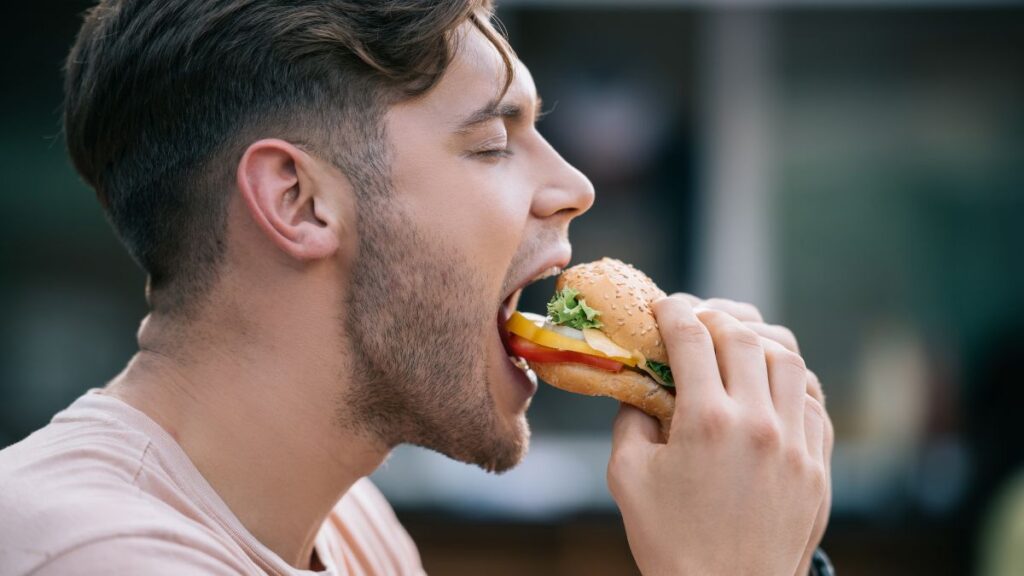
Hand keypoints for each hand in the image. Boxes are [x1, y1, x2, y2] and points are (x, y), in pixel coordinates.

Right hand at [607, 294, 829, 575]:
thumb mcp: (628, 477)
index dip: (674, 313)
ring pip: (789, 360)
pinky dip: (791, 381)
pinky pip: (814, 402)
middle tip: (696, 321)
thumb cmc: (671, 542)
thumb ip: (630, 420)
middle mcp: (758, 423)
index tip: (664, 307)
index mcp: (707, 421)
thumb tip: (640, 387)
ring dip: (758, 342)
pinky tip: (770, 386)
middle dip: (715, 318)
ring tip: (736, 345)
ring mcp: (796, 444)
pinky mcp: (818, 466)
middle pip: (744, 337)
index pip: (692, 338)